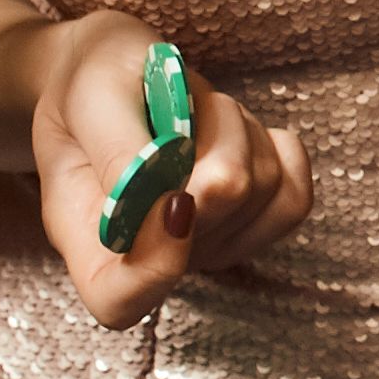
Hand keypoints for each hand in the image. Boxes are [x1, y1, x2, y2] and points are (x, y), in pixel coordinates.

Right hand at [11, 12, 308, 329]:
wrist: (117, 77)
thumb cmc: (92, 87)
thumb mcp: (90, 97)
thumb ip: (120, 152)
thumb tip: (171, 203)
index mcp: (86, 239)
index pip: (119, 301)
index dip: (156, 266)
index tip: (177, 199)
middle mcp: (149, 257)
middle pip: (216, 224)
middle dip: (209, 143)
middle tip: (175, 104)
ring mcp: (205, 247)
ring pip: (259, 193)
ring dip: (237, 132)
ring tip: (194, 113)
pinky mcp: (252, 226)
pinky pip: (293, 198)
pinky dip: (275, 149)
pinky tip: (242, 133)